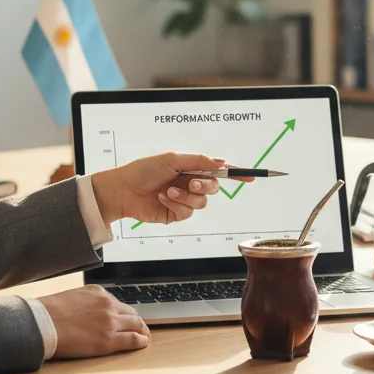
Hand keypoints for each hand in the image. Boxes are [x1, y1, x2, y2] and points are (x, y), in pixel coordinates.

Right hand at [39, 284, 150, 357]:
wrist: (41, 323)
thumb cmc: (48, 312)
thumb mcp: (71, 297)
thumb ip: (85, 302)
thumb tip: (87, 311)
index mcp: (98, 292)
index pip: (118, 303)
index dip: (124, 313)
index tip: (127, 317)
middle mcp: (107, 304)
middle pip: (130, 313)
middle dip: (137, 321)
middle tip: (141, 328)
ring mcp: (110, 322)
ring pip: (135, 325)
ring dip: (142, 331)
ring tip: (145, 336)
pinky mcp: (108, 340)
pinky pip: (132, 339)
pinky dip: (141, 341)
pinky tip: (144, 343)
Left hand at [90, 152, 251, 225]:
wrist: (123, 190)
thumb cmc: (143, 170)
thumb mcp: (172, 159)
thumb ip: (199, 161)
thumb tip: (220, 162)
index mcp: (190, 167)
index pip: (217, 170)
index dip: (235, 174)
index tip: (250, 177)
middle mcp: (189, 183)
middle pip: (213, 187)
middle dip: (205, 186)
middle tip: (192, 183)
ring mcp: (184, 199)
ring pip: (202, 202)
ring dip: (185, 196)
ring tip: (168, 190)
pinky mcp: (176, 214)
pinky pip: (187, 212)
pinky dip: (176, 204)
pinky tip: (163, 198)